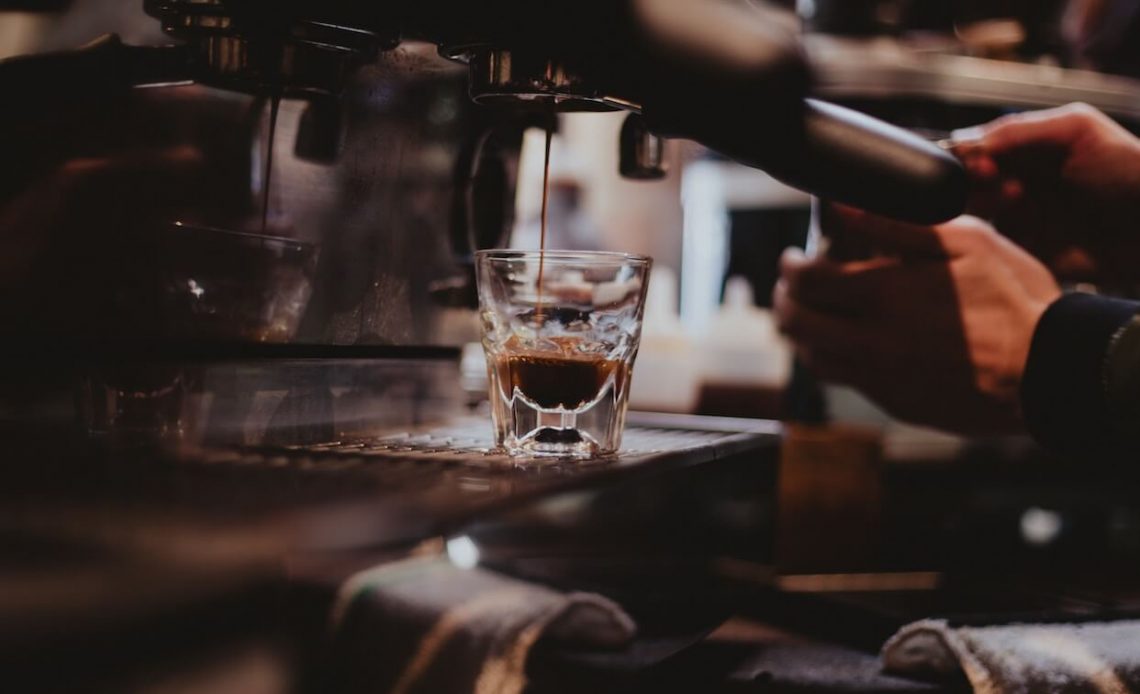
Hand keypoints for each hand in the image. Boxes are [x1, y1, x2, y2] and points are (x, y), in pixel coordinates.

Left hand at [775, 210, 1061, 433]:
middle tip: (791, 287)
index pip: (805, 282)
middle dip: (784, 301)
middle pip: (795, 324)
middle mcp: (871, 341)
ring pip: (814, 359)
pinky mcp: (895, 402)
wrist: (1049, 371)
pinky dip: (835, 360)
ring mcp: (880, 377)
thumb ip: (896, 223)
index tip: (793, 258)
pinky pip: (847, 381)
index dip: (789, 267)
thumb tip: (843, 205)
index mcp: (884, 295)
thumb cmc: (1015, 301)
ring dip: (804, 334)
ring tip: (815, 314)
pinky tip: (852, 343)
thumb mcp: (966, 243)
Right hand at [953, 103, 1139, 281]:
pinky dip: (984, 238)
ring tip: (1015, 198)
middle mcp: (1014, 181)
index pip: (974, 147)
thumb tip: (967, 141)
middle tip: (990, 177)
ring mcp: (1016, 217)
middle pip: (964, 181)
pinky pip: (986, 246)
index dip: (968, 153)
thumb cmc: (1130, 170)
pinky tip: (1011, 227)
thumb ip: (1021, 129)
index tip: (981, 160)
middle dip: (970, 179)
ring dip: (983, 205)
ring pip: (970, 212)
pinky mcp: (1022, 249)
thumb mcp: (1077, 129)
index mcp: (1025, 150)